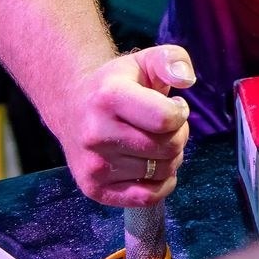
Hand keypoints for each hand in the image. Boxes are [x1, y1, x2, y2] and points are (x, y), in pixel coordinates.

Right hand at [55, 45, 195, 206]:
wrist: (72, 106)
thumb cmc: (118, 84)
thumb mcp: (146, 61)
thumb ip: (172, 60)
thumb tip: (186, 80)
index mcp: (109, 98)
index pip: (167, 119)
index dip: (180, 112)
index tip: (172, 106)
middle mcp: (96, 133)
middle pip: (168, 147)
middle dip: (178, 135)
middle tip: (165, 126)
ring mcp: (94, 164)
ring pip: (162, 171)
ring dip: (170, 157)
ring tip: (154, 141)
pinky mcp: (94, 189)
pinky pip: (147, 198)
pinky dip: (161, 184)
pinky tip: (154, 165)